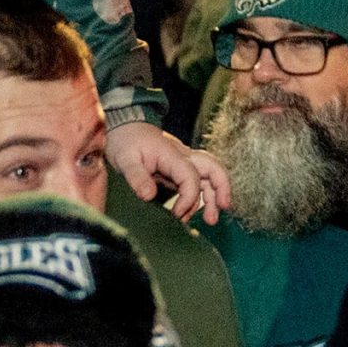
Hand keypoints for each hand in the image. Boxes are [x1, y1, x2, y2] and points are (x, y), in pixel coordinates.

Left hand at [104, 124, 232, 224]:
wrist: (125, 127)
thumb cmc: (126, 141)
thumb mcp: (125, 159)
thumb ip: (137, 177)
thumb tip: (148, 196)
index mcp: (173, 155)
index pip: (191, 177)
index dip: (188, 198)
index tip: (176, 214)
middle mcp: (184, 158)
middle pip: (213, 169)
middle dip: (222, 188)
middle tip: (223, 209)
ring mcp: (183, 163)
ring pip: (209, 177)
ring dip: (214, 196)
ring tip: (211, 219)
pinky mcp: (179, 170)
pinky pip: (197, 182)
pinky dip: (200, 196)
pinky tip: (191, 211)